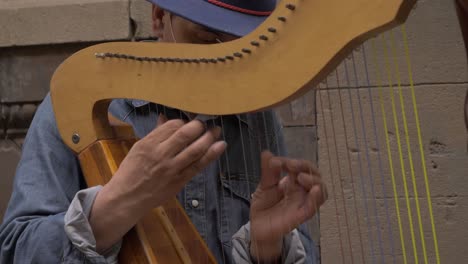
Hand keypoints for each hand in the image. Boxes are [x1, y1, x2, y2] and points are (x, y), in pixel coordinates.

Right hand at [90, 114, 225, 251]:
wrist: (126, 198)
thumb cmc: (131, 171)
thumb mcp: (139, 148)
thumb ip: (155, 134)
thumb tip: (165, 118)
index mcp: (149, 144)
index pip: (172, 125)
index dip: (184, 121)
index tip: (189, 122)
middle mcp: (161, 155)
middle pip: (185, 135)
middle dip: (199, 126)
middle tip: (206, 123)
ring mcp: (171, 169)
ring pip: (195, 150)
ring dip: (209, 138)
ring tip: (217, 130)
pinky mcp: (179, 181)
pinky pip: (198, 166)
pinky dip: (211, 155)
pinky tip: (221, 146)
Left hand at [249, 151, 327, 261]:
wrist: (257, 226)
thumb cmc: (264, 205)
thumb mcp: (264, 185)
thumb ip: (268, 171)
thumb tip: (266, 153)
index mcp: (294, 181)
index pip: (300, 166)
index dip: (292, 161)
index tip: (276, 162)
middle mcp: (302, 190)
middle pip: (315, 175)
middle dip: (305, 167)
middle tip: (291, 164)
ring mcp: (302, 202)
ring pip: (321, 191)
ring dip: (315, 181)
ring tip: (302, 177)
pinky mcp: (300, 216)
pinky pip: (312, 208)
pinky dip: (315, 199)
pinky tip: (314, 191)